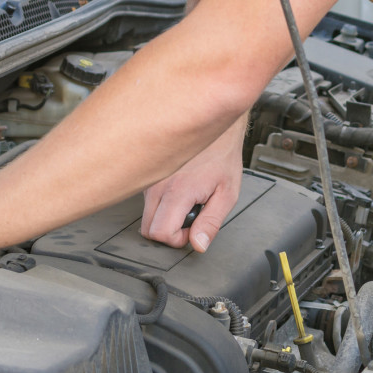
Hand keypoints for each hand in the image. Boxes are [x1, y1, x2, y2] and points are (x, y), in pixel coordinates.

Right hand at [141, 117, 244, 251]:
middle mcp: (158, 185)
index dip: (177, 239)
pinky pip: (147, 202)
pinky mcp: (149, 176)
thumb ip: (211, 223)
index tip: (192, 230)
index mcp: (178, 191)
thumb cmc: (222, 155)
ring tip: (187, 202)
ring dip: (164, 218)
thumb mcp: (227, 193)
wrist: (213, 127)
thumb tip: (198, 245)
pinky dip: (161, 205)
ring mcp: (150, 180)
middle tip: (190, 219)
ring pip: (145, 216)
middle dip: (168, 232)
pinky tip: (179, 193)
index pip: (159, 233)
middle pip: (147, 229)